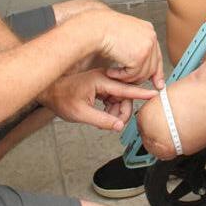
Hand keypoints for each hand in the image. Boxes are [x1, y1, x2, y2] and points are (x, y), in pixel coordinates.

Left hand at [41, 69, 158, 131]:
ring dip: (117, 111)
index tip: (155, 94)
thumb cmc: (61, 99)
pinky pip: (113, 97)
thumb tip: (118, 126)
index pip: (125, 89)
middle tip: (117, 124)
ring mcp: (102, 81)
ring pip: (119, 97)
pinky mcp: (100, 85)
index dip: (141, 94)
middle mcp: (104, 78)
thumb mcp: (81, 114)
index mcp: (101, 81)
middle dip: (123, 111)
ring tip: (106, 121)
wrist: (49, 91)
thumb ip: (102, 120)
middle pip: (124, 95)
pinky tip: (104, 115)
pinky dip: (111, 108)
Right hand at [94, 11, 164, 88]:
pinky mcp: (139, 57)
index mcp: (148, 30)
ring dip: (127, 78)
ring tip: (114, 74)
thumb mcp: (125, 36)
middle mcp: (151, 37)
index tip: (157, 83)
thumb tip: (143, 64)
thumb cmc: (103, 29)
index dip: (156, 71)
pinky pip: (132, 75)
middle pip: (152, 66)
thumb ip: (136, 47)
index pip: (157, 55)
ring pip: (143, 74)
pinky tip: (110, 72)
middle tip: (127, 83)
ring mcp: (147, 47)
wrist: (96, 28)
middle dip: (140, 78)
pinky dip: (120, 77)